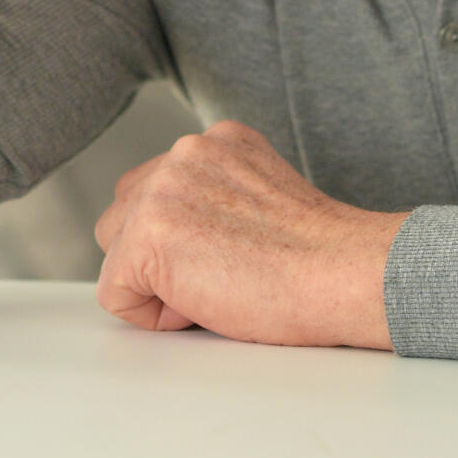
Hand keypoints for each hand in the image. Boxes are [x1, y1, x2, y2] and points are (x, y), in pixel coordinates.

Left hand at [92, 119, 411, 349]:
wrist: (342, 274)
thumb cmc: (318, 261)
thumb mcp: (261, 197)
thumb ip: (215, 195)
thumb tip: (181, 234)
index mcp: (216, 141)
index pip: (157, 190)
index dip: (184, 240)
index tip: (231, 254)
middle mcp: (185, 152)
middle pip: (124, 214)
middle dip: (156, 255)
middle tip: (221, 275)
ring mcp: (162, 188)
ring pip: (115, 249)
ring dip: (153, 281)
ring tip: (215, 287)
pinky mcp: (148, 233)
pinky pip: (114, 292)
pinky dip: (150, 316)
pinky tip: (203, 305)